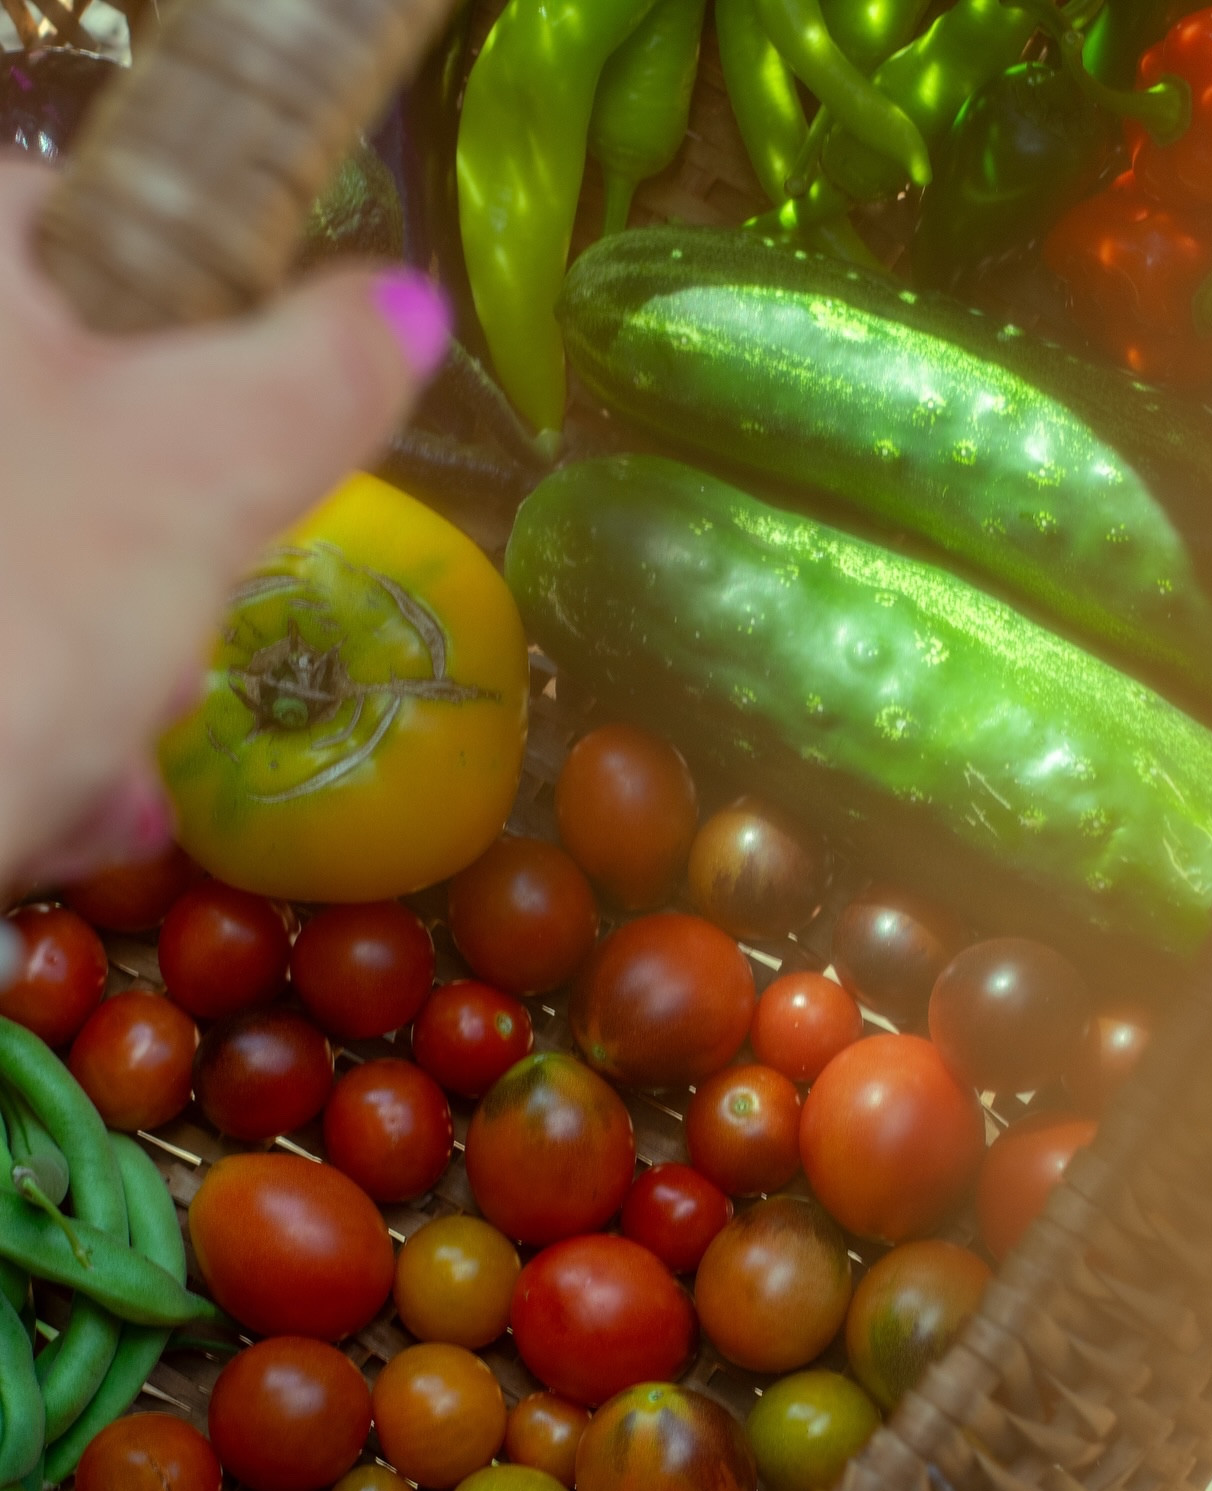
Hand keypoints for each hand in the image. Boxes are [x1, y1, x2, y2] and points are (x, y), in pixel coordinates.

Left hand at [0, 158, 448, 906]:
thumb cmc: (16, 612)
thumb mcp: (202, 469)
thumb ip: (321, 375)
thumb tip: (407, 305)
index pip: (71, 213)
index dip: (186, 312)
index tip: (240, 423)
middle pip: (64, 414)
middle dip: (143, 551)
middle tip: (166, 628)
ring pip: (34, 553)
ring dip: (102, 658)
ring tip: (104, 732)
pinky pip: (13, 644)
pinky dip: (39, 713)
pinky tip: (62, 790)